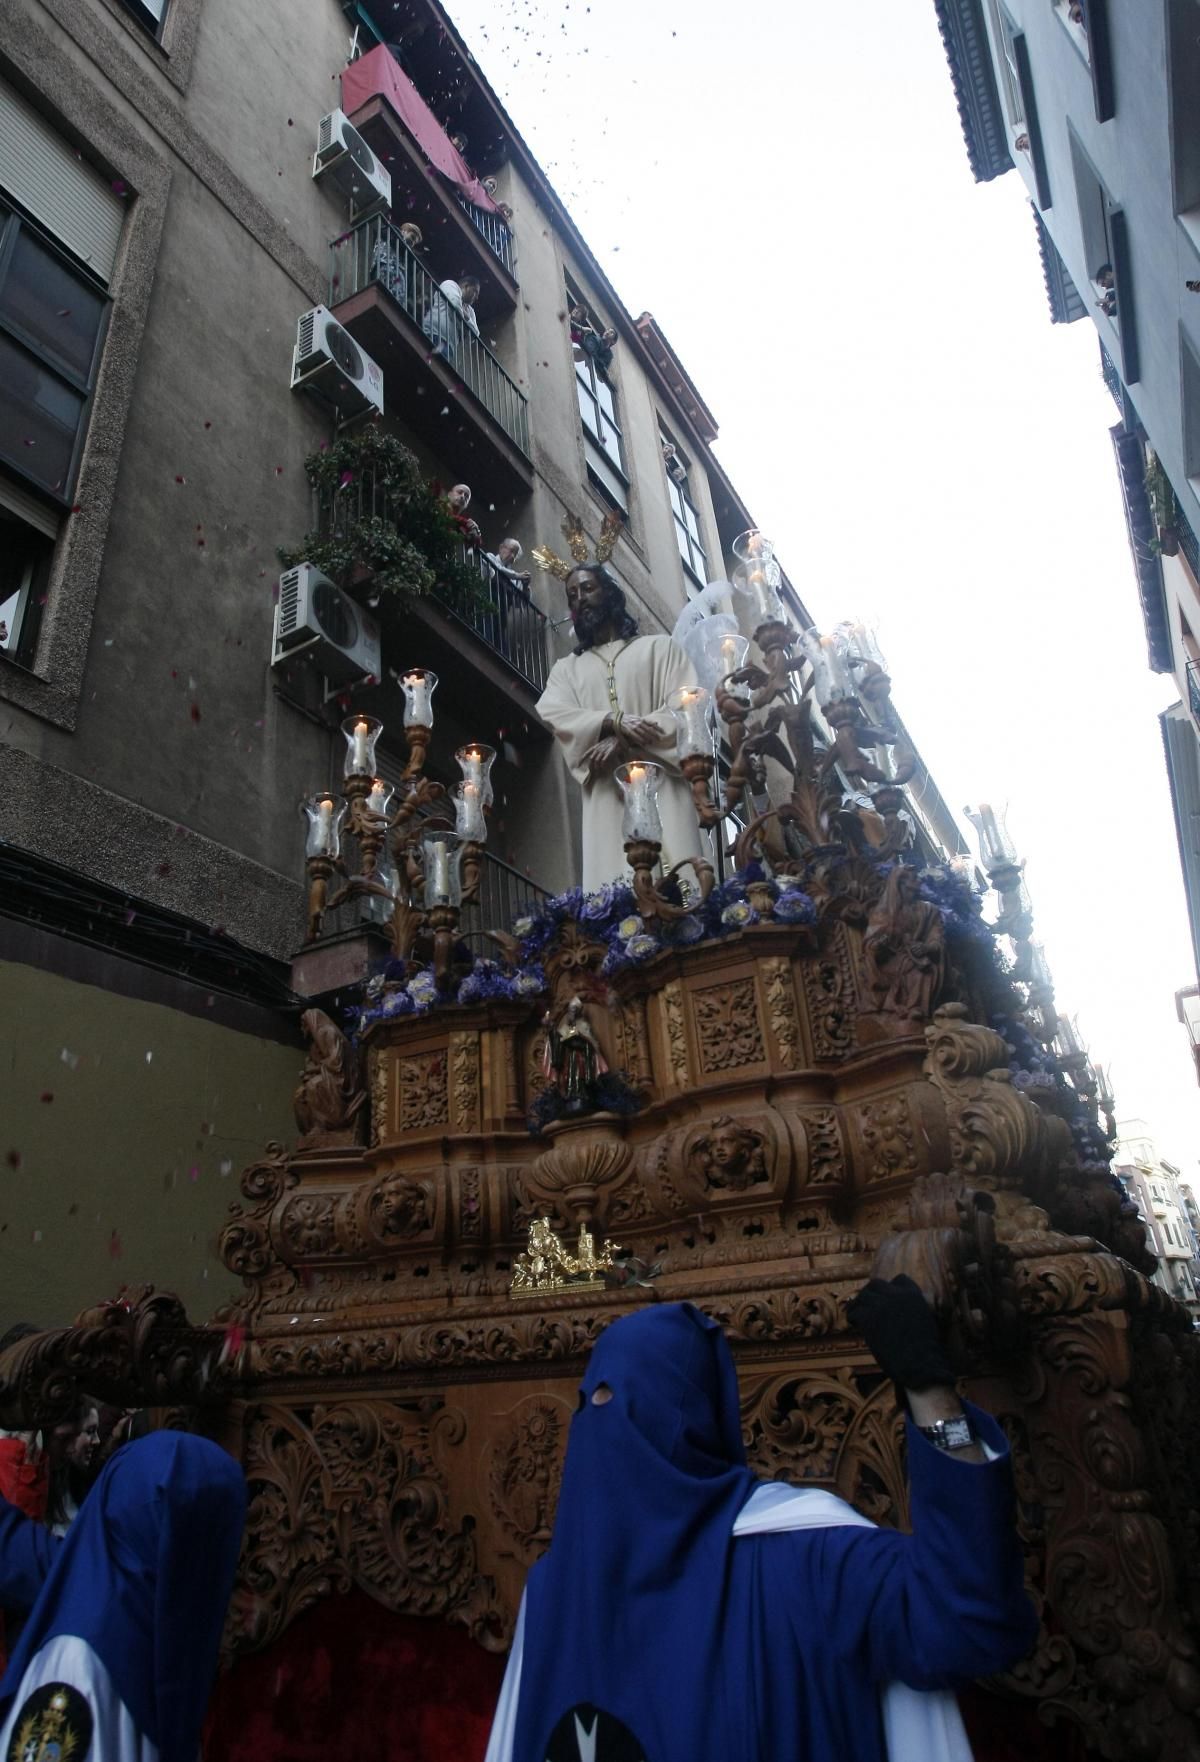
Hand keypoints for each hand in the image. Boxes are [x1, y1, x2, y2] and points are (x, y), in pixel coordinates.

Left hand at [582, 735, 622, 780]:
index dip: (581, 760)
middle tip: (591, 772)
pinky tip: (603, 768)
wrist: (616, 738)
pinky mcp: (609, 752)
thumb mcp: (600, 745)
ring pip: (596, 760)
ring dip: (596, 767)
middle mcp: (597, 749)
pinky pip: (604, 760)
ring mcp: (603, 750)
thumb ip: (595, 751)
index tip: (578, 765)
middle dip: (590, 766)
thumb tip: (591, 759)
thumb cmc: (608, 743)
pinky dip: (602, 765)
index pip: (586, 754)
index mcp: (594, 747)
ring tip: (598, 771)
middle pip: (591, 759)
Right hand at [620, 715, 664, 746]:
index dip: (657, 728)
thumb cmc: (629, 719)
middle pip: (648, 730)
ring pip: (643, 733)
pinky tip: (644, 744)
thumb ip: (646, 721)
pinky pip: (636, 737)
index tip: (663, 732)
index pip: (651, 724)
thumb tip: (656, 723)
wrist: (618, 719)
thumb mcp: (638, 718)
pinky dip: (640, 740)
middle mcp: (638, 723)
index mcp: (641, 719)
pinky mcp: (629, 731)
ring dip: (648, 738)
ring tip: (652, 742)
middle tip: (659, 739)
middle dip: (654, 735)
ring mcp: (634, 727)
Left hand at [846, 1274, 955, 1392]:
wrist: (921, 1365)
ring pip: (863, 1295)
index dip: (891, 1289)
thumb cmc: (926, 1351)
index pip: (899, 1279)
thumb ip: (911, 1309)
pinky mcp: (869, 1318)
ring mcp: (881, 1305)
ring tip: (857, 1315)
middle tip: (866, 1306)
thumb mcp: (924, 1320)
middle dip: (871, 1294)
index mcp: (914, 1294)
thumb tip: (896, 1311)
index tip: (886, 1299)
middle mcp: (897, 1295)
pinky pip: (854, 1312)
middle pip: (876, 1284)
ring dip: (859, 1305)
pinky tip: (855, 1325)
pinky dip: (853, 1318)